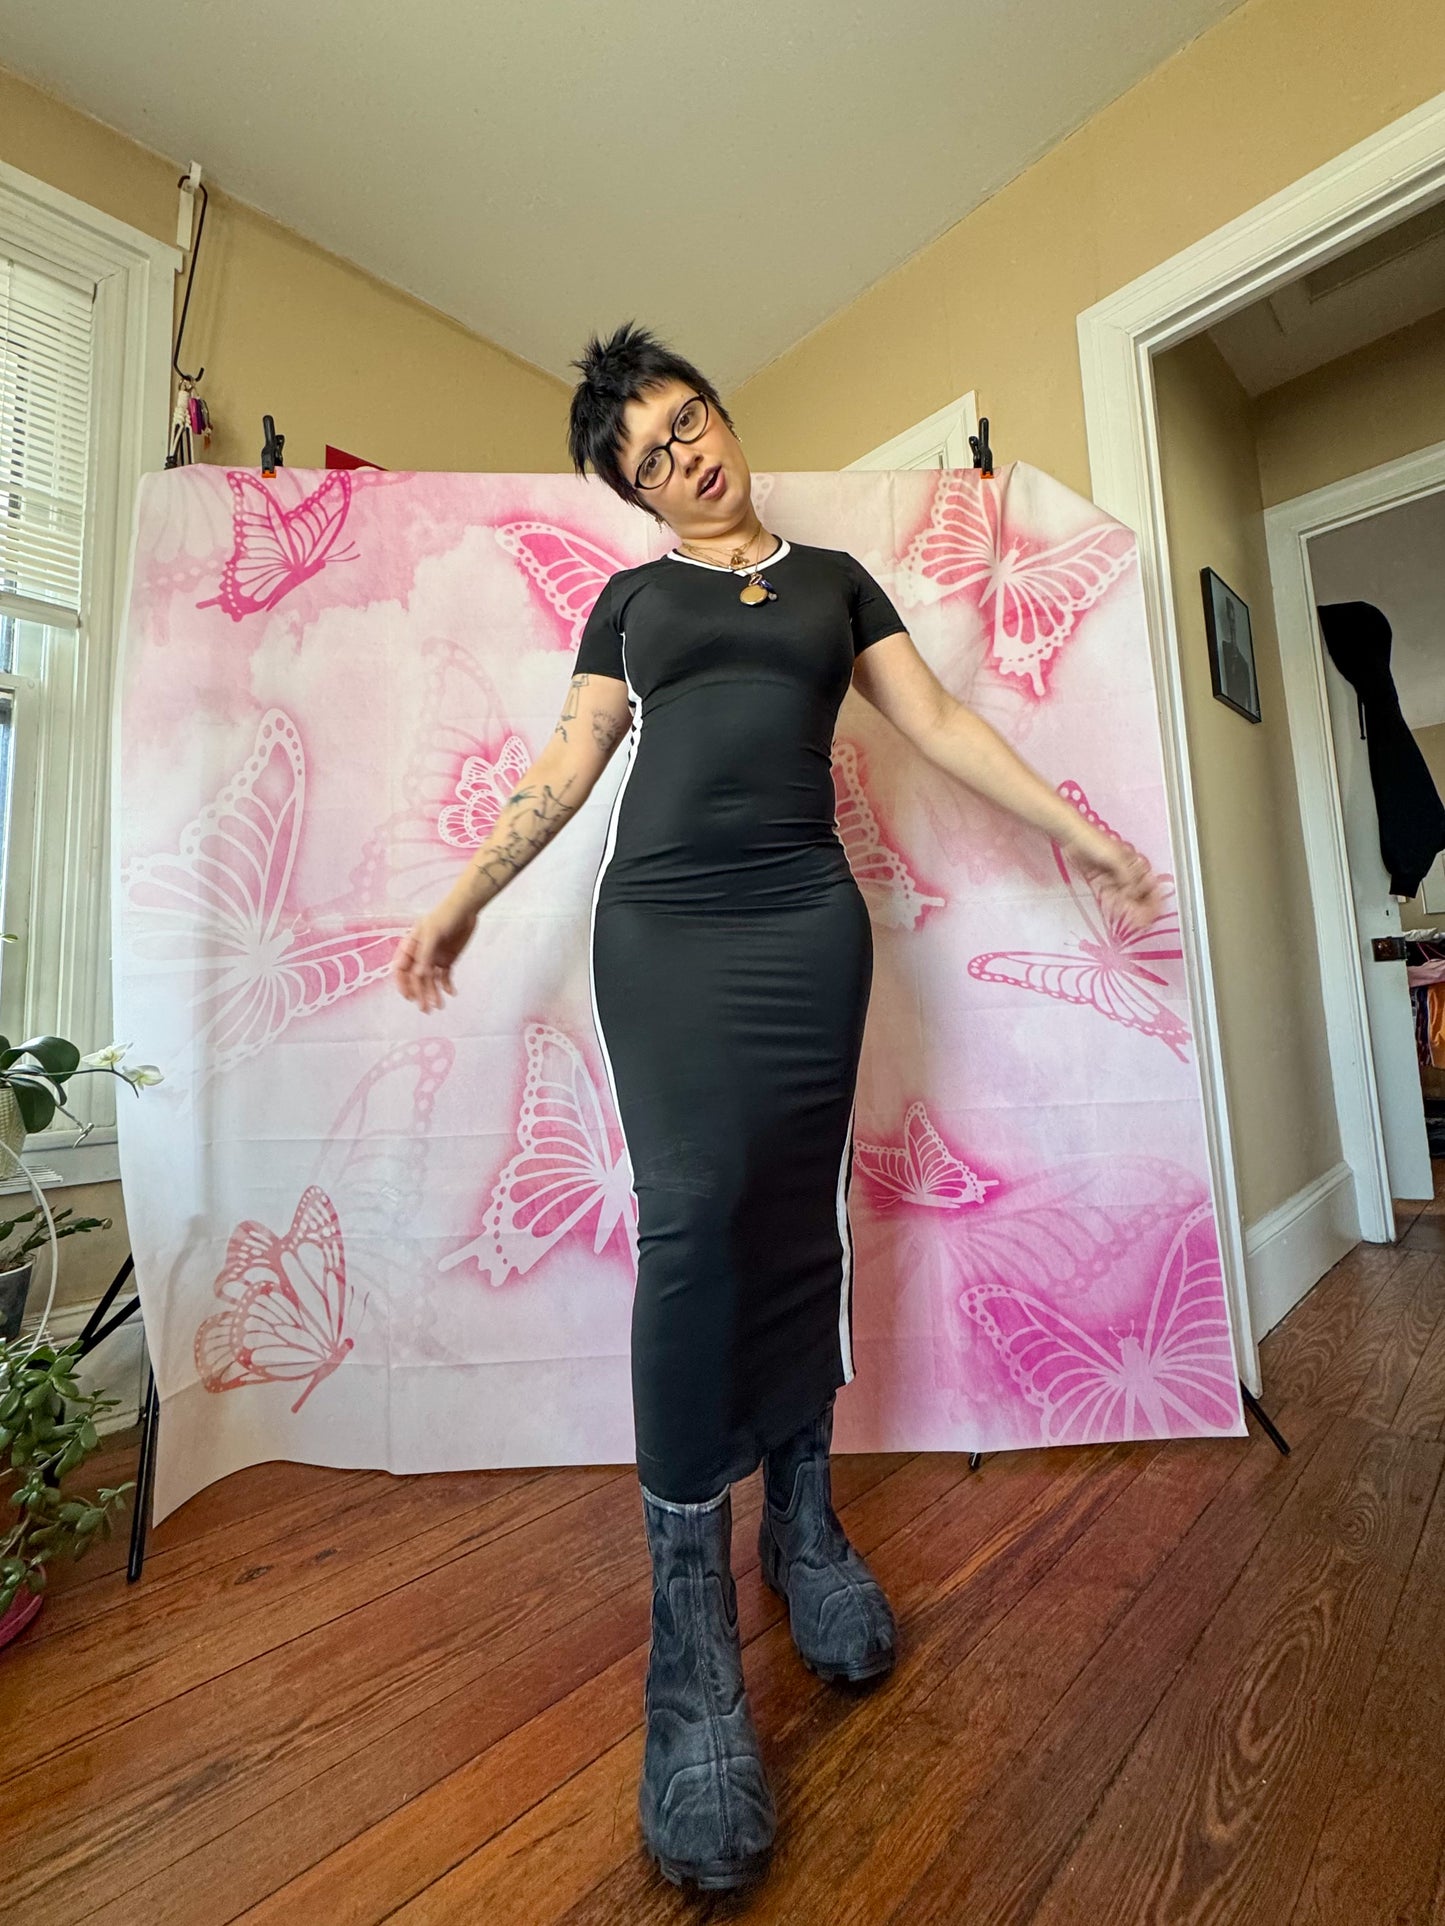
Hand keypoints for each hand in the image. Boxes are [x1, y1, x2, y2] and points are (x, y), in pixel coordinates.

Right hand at [391, 898, 477, 1013]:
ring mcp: (433, 958)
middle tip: (425, 1009)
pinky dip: (447, 986)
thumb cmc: (445, 916)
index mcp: (410, 946)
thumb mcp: (433, 933)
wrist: (465, 909)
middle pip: (416, 978)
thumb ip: (425, 955)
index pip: (401, 969)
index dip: (403, 984)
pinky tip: (451, 993)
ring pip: (430, 980)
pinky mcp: (447, 960)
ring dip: (433, 994)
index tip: (409, 997)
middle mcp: (420, 955)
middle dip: (420, 994)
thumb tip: (419, 975)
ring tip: (439, 1006)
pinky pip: (444, 977)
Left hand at [1061, 826, 1167, 935]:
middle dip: (1144, 909)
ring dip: (1132, 910)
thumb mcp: (1116, 859)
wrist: (1073, 839)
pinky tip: (1121, 913)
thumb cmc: (1096, 842)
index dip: (1155, 901)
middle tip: (1143, 923)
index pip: (1152, 885)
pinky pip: (1115, 897)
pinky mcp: (1104, 883)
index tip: (1154, 914)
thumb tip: (1134, 893)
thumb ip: (1127, 877)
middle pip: (1141, 894)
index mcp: (1136, 864)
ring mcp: (1116, 878)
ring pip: (1129, 898)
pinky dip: (1119, 906)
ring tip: (1135, 923)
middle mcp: (1129, 872)